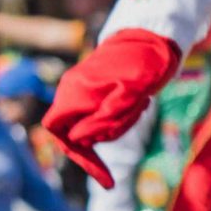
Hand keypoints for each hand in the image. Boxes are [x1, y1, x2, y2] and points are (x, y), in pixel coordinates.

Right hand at [44, 31, 182, 184]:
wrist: (154, 35)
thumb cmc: (144, 63)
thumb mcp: (131, 94)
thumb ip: (105, 117)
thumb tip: (81, 141)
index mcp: (75, 91)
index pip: (57, 131)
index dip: (76, 155)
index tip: (103, 175)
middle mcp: (72, 90)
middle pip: (74, 132)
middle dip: (102, 140)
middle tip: (131, 127)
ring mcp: (82, 89)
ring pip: (89, 125)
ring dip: (115, 126)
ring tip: (140, 105)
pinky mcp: (94, 90)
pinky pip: (98, 115)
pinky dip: (117, 119)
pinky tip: (138, 104)